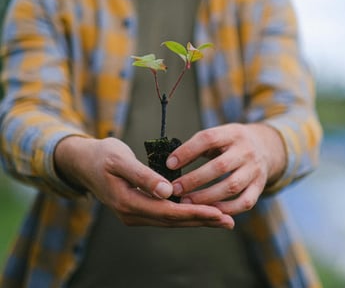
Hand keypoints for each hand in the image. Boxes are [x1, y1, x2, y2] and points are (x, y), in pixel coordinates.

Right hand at [54, 136, 233, 228]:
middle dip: (201, 220)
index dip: (194, 212)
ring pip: (170, 220)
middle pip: (173, 220)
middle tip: (228, 221)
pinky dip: (184, 214)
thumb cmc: (101, 156)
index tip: (217, 212)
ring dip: (196, 220)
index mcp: (127, 201)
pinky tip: (199, 212)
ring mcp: (134, 213)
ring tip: (221, 219)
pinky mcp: (138, 209)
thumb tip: (167, 192)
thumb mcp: (119, 159)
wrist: (83, 162)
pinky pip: (165, 215)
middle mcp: (131, 213)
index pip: (167, 211)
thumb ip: (143, 175)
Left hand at [166, 123, 286, 215]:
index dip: (187, 151)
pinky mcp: (260, 186)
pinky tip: (209, 211)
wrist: (265, 147)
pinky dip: (227, 209)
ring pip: (231, 186)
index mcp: (232, 133)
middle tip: (175, 189)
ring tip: (186, 202)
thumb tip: (171, 163)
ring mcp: (255, 170)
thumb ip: (197, 146)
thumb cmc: (230, 144)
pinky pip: (245, 202)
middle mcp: (246, 151)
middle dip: (195, 179)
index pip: (208, 139)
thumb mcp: (218, 136)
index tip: (169, 164)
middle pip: (220, 166)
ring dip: (206, 197)